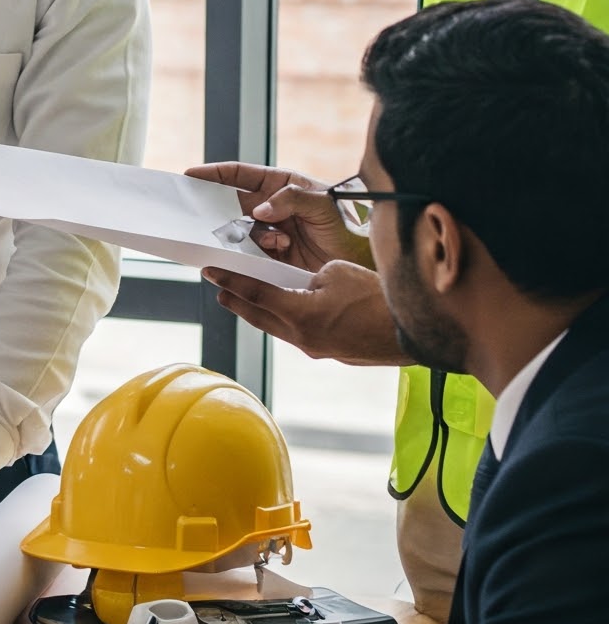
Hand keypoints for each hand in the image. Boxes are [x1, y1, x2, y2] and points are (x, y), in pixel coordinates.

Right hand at [188, 160, 368, 272]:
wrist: (364, 259)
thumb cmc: (349, 223)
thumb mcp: (324, 203)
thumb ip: (291, 199)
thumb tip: (258, 210)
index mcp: (280, 185)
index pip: (240, 175)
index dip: (214, 174)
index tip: (191, 175)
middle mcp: (270, 207)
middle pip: (231, 204)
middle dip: (215, 209)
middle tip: (200, 215)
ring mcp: (268, 232)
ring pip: (237, 232)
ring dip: (243, 237)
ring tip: (273, 242)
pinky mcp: (270, 256)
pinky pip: (246, 254)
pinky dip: (247, 256)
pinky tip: (262, 255)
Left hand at [203, 257, 406, 364]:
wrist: (414, 332)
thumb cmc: (379, 298)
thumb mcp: (337, 273)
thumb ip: (310, 276)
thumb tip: (303, 284)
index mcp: (299, 313)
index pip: (254, 293)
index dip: (230, 280)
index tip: (210, 271)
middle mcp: (301, 336)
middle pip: (257, 316)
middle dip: (236, 300)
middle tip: (219, 288)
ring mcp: (314, 348)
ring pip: (276, 328)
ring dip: (259, 313)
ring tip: (243, 302)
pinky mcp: (329, 352)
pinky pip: (297, 334)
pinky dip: (285, 322)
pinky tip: (284, 314)